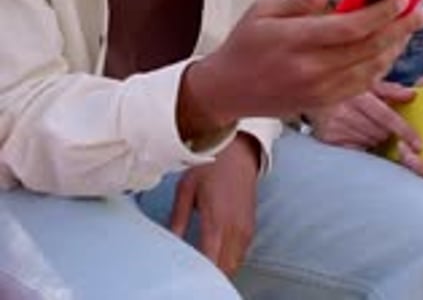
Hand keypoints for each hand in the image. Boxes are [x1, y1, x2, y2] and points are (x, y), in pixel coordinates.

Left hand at [169, 133, 258, 275]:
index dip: (198, 271)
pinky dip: (229, 259)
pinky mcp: (251, 227)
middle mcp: (234, 229)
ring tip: (203, 261)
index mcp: (216, 220)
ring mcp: (245, 229)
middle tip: (193, 266)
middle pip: (224, 269)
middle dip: (209, 273)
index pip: (210, 262)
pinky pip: (241, 254)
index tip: (186, 270)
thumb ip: (178, 219)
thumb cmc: (209, 166)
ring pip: (234, 265)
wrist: (237, 151)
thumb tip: (170, 241)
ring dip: (220, 267)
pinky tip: (216, 251)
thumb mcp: (186, 188)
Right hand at [177, 0, 422, 141]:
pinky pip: (361, 85)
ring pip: (370, 69)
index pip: (348, 28)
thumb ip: (297, 0)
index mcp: (294, 41)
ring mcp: (318, 90)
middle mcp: (310, 69)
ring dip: (395, 48)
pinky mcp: (322, 103)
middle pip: (367, 49)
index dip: (380, 13)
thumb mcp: (261, 10)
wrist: (227, 90)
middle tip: (422, 11)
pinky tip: (389, 50)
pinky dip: (380, 67)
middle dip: (399, 29)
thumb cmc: (244, 44)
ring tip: (410, 27)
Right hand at [309, 81, 421, 151]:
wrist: (307, 90)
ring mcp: (335, 125)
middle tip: (381, 124)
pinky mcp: (328, 138)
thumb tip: (412, 95)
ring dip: (374, 137)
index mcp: (357, 92)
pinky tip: (355, 132)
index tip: (418, 144)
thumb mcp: (366, 82)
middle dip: (387, 131)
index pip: (386, 116)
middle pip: (381, 132)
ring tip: (364, 124)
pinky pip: (356, 149)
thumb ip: (390, 90)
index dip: (405, 131)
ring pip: (370, 141)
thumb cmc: (343, 87)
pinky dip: (361, 143)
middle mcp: (345, 109)